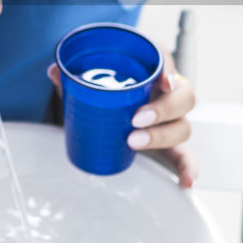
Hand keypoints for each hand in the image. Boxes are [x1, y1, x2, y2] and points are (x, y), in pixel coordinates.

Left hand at [47, 49, 197, 188]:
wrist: (110, 102)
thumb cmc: (106, 85)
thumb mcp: (88, 78)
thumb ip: (72, 75)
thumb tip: (54, 72)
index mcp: (152, 67)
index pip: (167, 60)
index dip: (169, 68)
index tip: (162, 79)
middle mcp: (168, 92)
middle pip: (184, 96)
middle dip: (163, 109)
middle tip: (135, 119)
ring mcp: (171, 119)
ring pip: (182, 126)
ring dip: (162, 136)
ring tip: (134, 141)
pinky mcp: (168, 143)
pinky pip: (184, 156)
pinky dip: (187, 168)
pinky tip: (185, 181)